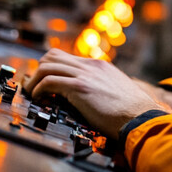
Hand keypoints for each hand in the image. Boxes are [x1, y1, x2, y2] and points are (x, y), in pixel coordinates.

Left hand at [25, 49, 167, 138]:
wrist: (140, 116)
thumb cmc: (131, 111)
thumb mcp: (116, 91)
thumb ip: (102, 88)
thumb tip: (91, 98)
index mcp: (99, 66)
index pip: (66, 58)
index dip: (50, 69)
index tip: (44, 83)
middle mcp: (90, 65)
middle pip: (52, 56)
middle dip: (38, 71)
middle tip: (34, 87)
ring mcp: (85, 74)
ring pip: (46, 65)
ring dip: (34, 80)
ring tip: (31, 94)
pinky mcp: (80, 87)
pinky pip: (49, 81)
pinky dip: (38, 89)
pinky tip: (39, 99)